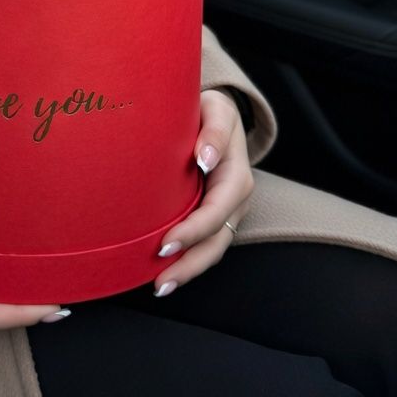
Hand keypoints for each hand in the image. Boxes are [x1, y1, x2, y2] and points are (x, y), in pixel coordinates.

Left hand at [152, 89, 254, 296]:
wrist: (214, 112)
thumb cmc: (210, 110)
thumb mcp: (216, 109)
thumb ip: (214, 130)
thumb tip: (205, 158)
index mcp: (237, 176)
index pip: (215, 212)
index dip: (192, 232)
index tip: (165, 244)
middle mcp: (234, 200)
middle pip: (216, 241)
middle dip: (190, 265)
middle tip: (160, 281)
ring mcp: (225, 210)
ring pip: (211, 248)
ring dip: (188, 270)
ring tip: (160, 286)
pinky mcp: (212, 214)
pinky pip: (203, 242)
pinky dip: (186, 259)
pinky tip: (163, 271)